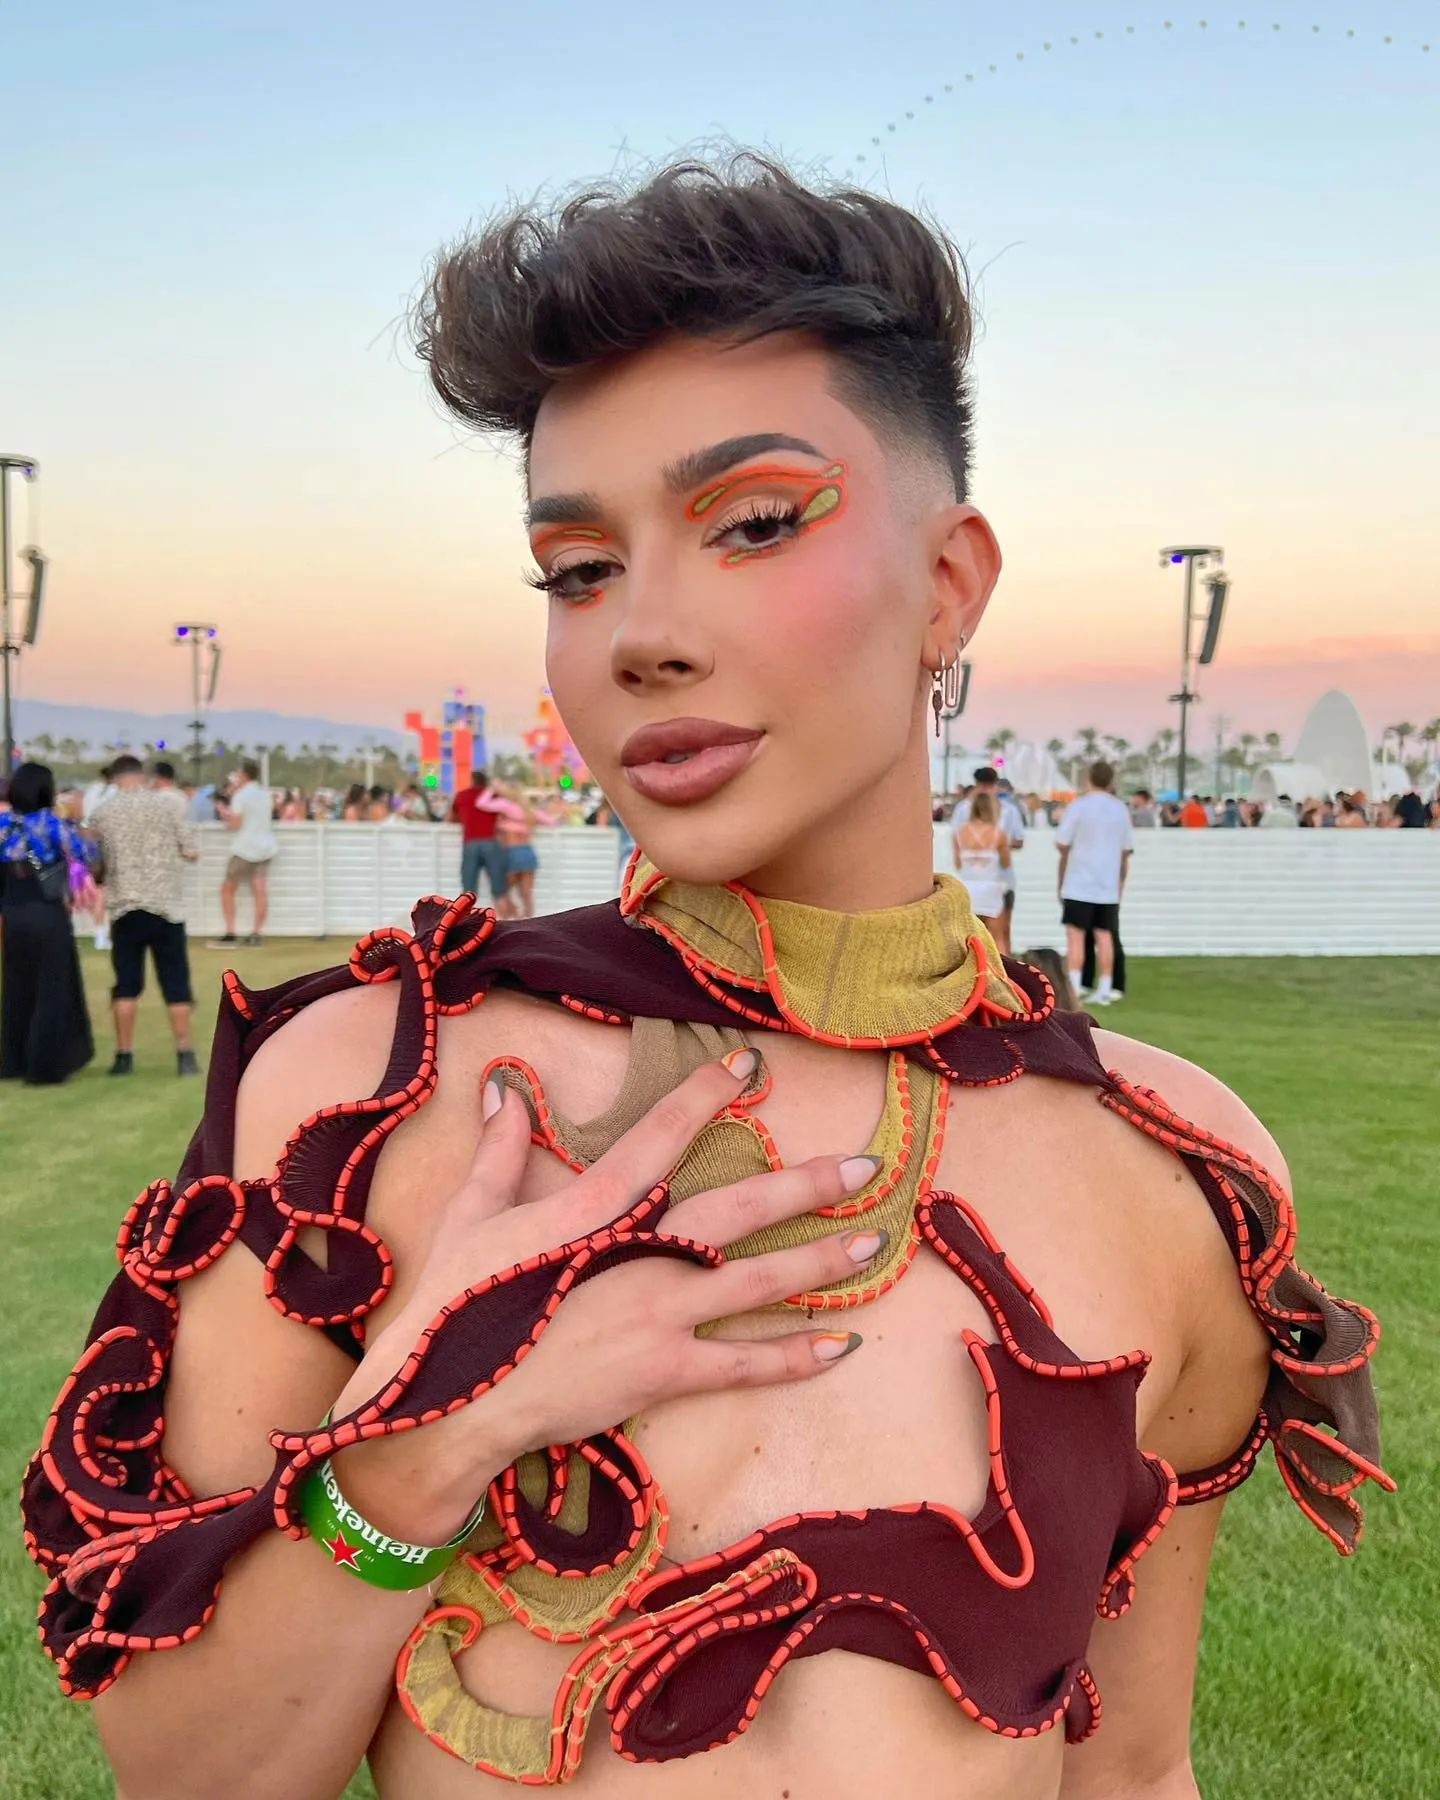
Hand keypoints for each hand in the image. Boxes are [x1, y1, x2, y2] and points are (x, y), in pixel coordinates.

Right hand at [330, 1052, 881, 1538]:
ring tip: (873, 1243)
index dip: (706, 1096)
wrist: (446, 1403)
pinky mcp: (661, 1373)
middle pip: (739, 1210)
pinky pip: (741, 1364)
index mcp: (595, 1206)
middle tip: (866, 1167)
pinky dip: (794, 1356)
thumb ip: (499, 1148)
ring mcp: (656, 1314)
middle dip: (806, 1184)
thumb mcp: (471, 1216)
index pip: (662, 1136)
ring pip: (756, 1283)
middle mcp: (639, 1253)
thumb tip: (502, 1084)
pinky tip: (843, 1345)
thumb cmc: (454, 1305)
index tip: (748, 1066)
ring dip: (820, 1262)